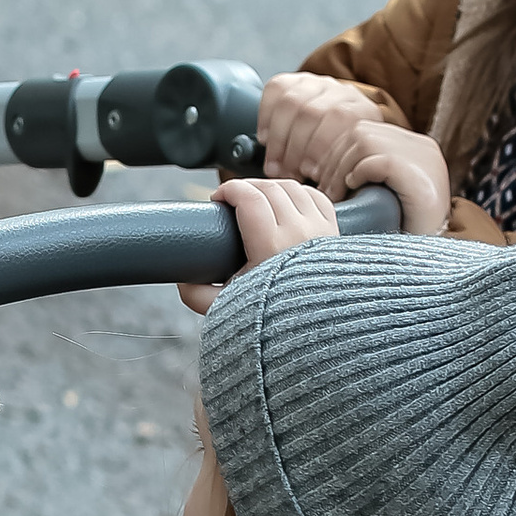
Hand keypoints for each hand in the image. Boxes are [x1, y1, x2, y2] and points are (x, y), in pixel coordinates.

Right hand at [177, 171, 341, 311]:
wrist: (315, 329)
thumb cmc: (272, 318)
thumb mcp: (226, 308)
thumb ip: (197, 296)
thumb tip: (182, 280)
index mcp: (271, 247)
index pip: (250, 197)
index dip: (229, 189)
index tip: (217, 199)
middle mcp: (298, 233)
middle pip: (269, 188)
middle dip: (246, 187)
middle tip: (232, 200)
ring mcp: (319, 230)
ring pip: (292, 188)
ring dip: (270, 188)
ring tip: (256, 200)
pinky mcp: (333, 231)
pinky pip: (315, 197)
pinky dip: (298, 194)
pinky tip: (285, 204)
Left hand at [255, 72, 450, 232]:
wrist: (431, 261)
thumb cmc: (401, 233)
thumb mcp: (383, 194)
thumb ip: (363, 171)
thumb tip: (319, 163)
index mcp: (414, 146)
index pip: (363, 129)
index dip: (336, 150)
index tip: (319, 174)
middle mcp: (420, 145)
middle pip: (360, 131)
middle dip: (333, 158)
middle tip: (321, 186)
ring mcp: (421, 157)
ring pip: (362, 141)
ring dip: (339, 167)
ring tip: (332, 193)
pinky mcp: (417, 172)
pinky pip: (375, 160)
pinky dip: (357, 174)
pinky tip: (351, 191)